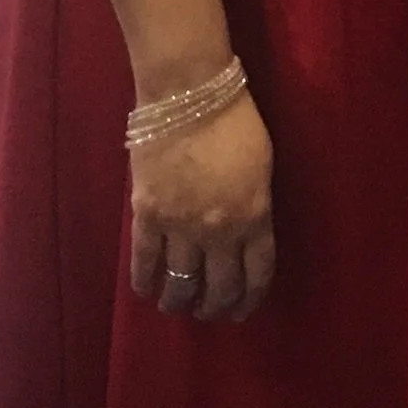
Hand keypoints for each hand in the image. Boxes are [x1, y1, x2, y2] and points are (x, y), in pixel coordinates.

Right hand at [128, 90, 275, 321]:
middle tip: (210, 312)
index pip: (257, 272)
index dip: (250, 298)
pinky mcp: (147, 215)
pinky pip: (145, 261)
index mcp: (255, 216)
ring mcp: (181, 226)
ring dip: (180, 301)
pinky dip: (145, 282)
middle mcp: (220, 231)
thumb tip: (246, 232)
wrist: (189, 94)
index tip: (242, 310)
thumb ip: (255, 206)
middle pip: (219, 285)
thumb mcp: (262, 167)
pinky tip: (146, 291)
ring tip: (177, 306)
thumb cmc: (234, 120)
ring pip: (181, 282)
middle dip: (215, 306)